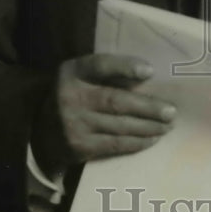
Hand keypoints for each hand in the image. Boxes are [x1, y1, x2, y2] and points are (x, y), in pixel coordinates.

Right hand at [31, 53, 174, 175]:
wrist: (39, 130)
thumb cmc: (73, 95)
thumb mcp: (80, 76)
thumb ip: (106, 73)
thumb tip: (150, 78)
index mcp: (73, 72)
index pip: (100, 65)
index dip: (125, 67)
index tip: (149, 71)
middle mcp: (71, 97)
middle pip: (115, 101)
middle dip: (147, 107)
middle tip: (171, 111)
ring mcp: (74, 124)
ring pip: (119, 126)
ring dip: (148, 127)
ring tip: (167, 126)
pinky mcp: (79, 147)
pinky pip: (115, 145)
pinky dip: (137, 142)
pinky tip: (152, 139)